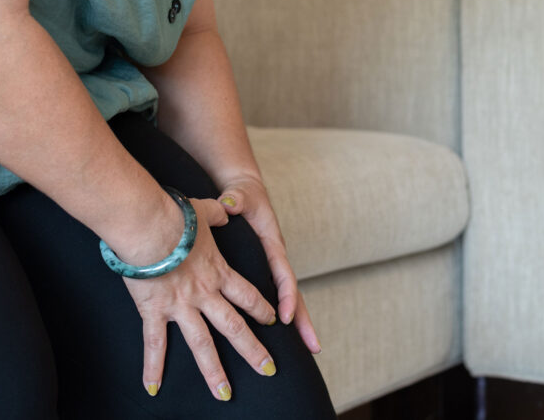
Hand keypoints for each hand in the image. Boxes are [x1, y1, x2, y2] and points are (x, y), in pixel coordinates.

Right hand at [123, 197, 278, 400]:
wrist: (149, 225)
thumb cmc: (175, 215)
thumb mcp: (202, 210)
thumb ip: (217, 213)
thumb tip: (226, 209)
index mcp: (217, 271)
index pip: (246, 294)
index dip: (261, 308)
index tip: (273, 320)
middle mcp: (204, 293)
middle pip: (233, 326)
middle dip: (253, 350)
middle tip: (268, 370)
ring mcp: (180, 306)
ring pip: (202, 344)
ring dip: (214, 371)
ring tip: (225, 394)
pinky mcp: (155, 311)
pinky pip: (154, 344)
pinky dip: (153, 367)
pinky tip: (153, 388)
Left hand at [217, 177, 321, 353]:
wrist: (245, 191)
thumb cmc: (242, 195)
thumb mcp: (240, 195)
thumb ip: (235, 200)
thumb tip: (230, 204)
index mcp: (272, 243)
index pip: (282, 272)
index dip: (285, 295)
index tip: (284, 317)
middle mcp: (277, 258)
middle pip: (294, 292)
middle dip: (303, 320)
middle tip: (313, 348)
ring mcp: (273, 266)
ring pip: (289, 298)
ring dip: (298, 324)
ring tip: (308, 352)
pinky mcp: (267, 271)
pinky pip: (276, 296)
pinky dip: (284, 316)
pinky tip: (284, 339)